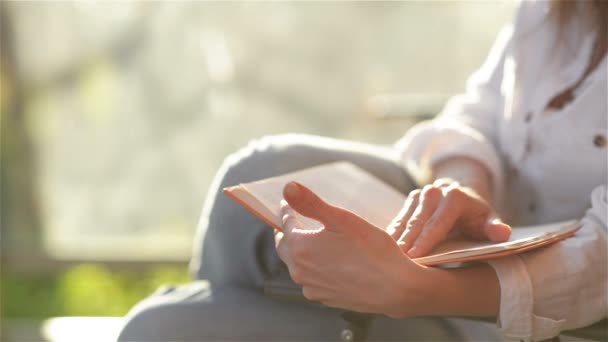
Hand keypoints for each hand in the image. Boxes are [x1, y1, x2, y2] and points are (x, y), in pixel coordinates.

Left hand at [275, 181, 432, 317]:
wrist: (395, 287)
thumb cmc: (371, 250)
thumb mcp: (341, 218)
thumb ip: (311, 203)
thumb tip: (287, 188)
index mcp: (300, 248)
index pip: (285, 224)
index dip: (287, 212)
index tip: (289, 205)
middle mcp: (299, 271)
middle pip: (285, 247)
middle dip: (288, 233)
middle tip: (294, 222)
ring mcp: (312, 288)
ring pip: (297, 265)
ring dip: (301, 252)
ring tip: (313, 241)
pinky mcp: (325, 299)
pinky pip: (312, 280)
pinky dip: (315, 268)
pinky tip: (330, 262)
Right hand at [387, 178, 511, 257]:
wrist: (464, 197)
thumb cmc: (477, 218)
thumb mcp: (490, 222)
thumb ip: (495, 229)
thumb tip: (502, 233)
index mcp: (455, 197)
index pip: (438, 223)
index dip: (426, 242)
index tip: (416, 258)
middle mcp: (435, 192)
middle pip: (418, 223)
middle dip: (406, 243)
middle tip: (396, 263)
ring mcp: (421, 194)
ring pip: (405, 221)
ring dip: (396, 240)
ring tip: (386, 258)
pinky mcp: (410, 200)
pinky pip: (400, 219)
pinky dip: (393, 234)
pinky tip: (386, 249)